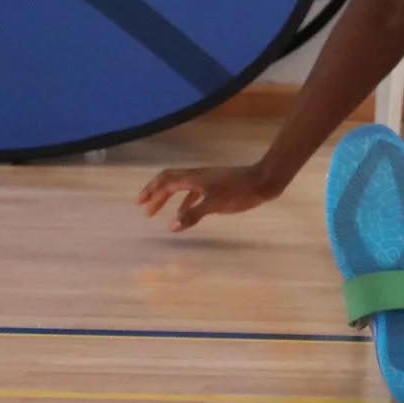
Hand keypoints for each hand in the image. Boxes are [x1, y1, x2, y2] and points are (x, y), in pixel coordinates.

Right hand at [137, 163, 280, 231]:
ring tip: (159, 213)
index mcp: (194, 178)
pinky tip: (185, 214)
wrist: (264, 181)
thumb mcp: (214, 204)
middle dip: (155, 193)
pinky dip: (185, 203)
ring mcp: (208, 180)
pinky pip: (194, 193)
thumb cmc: (239, 191)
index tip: (139, 204)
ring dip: (168, 198)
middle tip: (144, 208)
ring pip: (181, 187)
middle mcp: (198, 176)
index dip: (151, 191)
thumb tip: (170, 226)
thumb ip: (192, 215)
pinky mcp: (217, 186)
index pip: (166, 181)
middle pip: (170, 181)